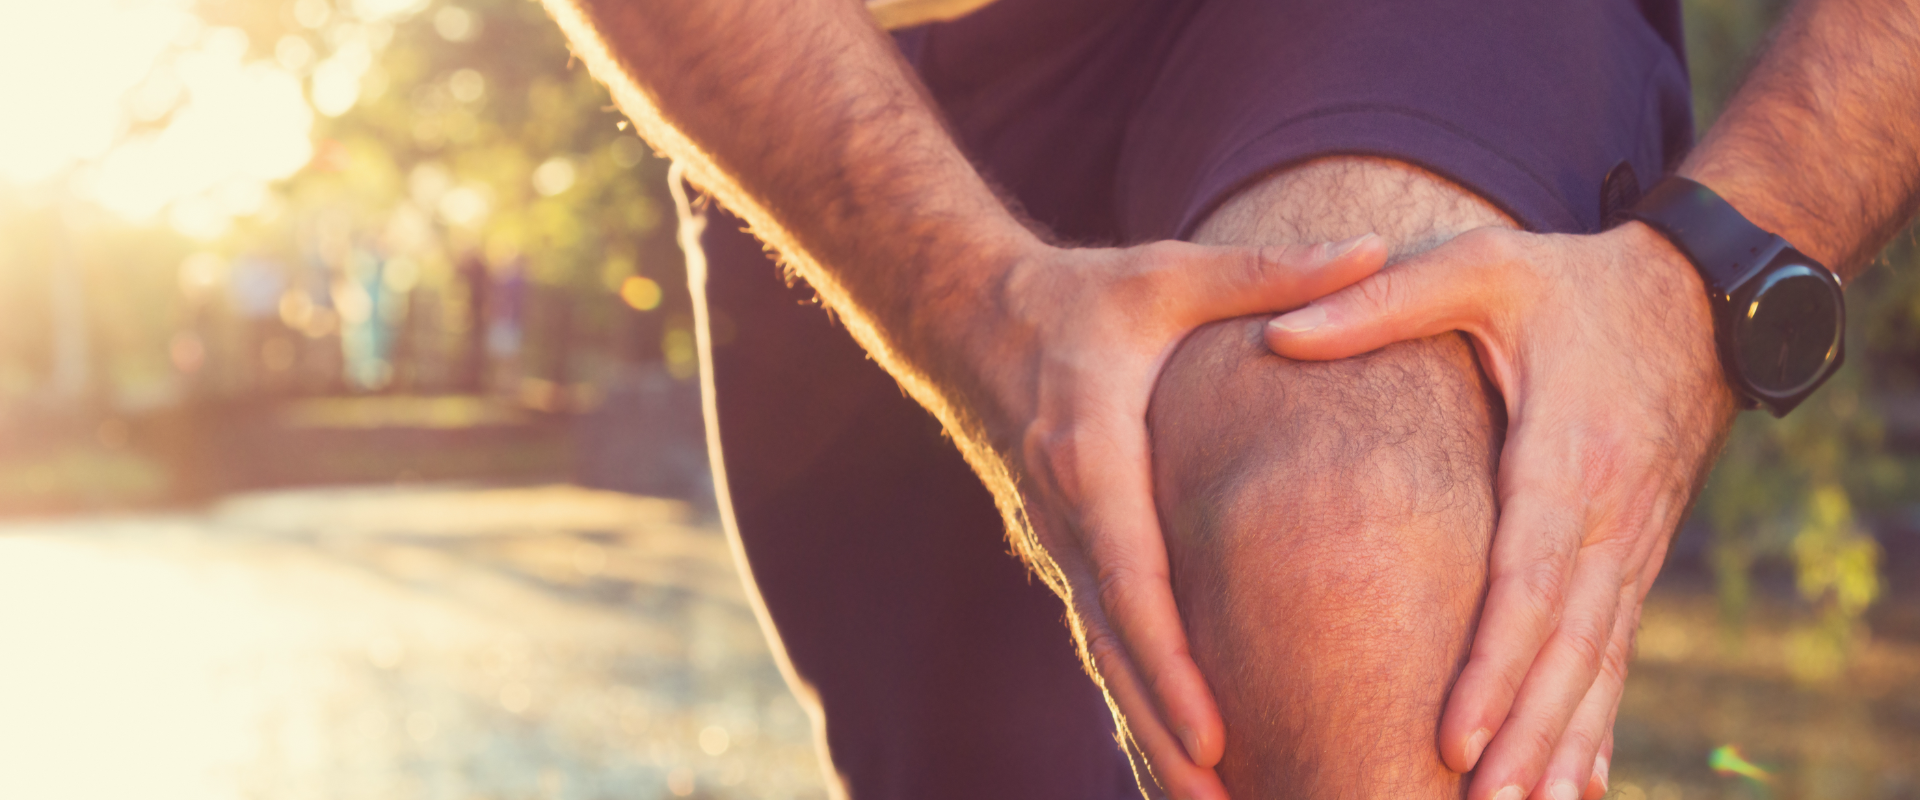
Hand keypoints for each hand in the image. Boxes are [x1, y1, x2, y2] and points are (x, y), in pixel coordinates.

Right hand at [969, 234, 1386, 798]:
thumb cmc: (1083, 297)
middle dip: (1166, 732)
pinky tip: (1182, 754)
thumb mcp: (1171, 273)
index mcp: (1093, 454)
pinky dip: (1138, 699)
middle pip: (1116, 645)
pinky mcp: (1065, 554)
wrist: (970, 318)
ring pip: (1105, 657)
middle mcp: (1068, 515)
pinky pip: (1103, 640)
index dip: (1171, 661)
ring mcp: (1060, 543)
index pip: (1132, 576)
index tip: (1217, 728)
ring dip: (1151, 734)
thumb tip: (1375, 246)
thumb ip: (1270, 272)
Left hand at [1265, 223, 1738, 799]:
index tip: (1451, 733)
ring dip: (1562, 744)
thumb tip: (1277, 335)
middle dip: (1524, 732)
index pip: (1529, 579)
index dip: (1492, 663)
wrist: (1699, 297)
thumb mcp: (1480, 269)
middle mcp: (1611, 515)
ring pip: (1597, 663)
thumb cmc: (1574, 283)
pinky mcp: (1636, 556)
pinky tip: (1580, 784)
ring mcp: (1633, 543)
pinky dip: (1597, 721)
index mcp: (1566, 454)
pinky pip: (1615, 651)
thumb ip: (1381, 301)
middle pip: (1567, 645)